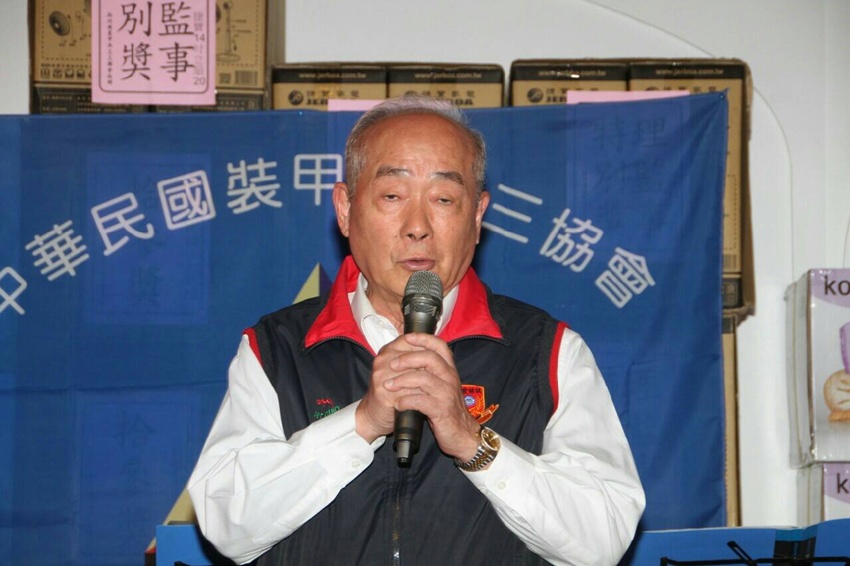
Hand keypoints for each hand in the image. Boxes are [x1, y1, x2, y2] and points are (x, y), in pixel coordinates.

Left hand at [355, 333, 480, 460]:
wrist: (462, 434)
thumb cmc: (446, 408)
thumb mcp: (440, 386)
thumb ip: (428, 372)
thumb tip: (406, 357)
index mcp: (449, 369)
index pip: (440, 346)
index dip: (423, 338)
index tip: (407, 338)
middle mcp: (450, 378)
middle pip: (430, 358)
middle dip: (407, 359)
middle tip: (391, 364)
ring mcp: (447, 394)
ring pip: (424, 379)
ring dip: (402, 381)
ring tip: (388, 386)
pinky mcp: (442, 410)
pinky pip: (421, 401)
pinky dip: (406, 401)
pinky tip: (397, 404)